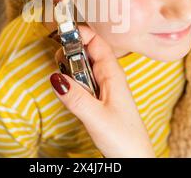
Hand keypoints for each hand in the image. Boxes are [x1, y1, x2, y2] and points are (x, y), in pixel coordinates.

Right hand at [49, 25, 154, 157]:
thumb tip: (55, 77)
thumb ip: (76, 98)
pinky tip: (67, 88)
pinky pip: (83, 80)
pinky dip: (72, 79)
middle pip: (87, 50)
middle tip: (57, 61)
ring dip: (69, 65)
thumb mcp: (97, 118)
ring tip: (62, 76)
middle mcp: (109, 76)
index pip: (96, 41)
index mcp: (113, 74)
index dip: (79, 33)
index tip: (60, 32)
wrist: (134, 159)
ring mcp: (104, 86)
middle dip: (69, 49)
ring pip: (83, 65)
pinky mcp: (99, 97)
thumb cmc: (124, 139)